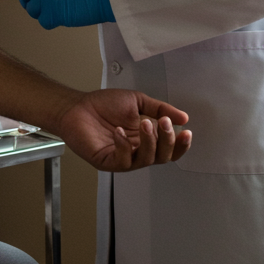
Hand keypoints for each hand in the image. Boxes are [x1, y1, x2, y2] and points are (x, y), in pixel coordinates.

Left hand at [56, 88, 191, 171]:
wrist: (77, 106)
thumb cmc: (104, 105)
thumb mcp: (137, 102)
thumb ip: (159, 108)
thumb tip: (184, 118)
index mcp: (146, 140)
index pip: (169, 149)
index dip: (180, 144)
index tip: (186, 131)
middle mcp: (137, 152)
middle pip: (162, 157)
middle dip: (167, 141)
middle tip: (163, 122)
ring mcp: (123, 158)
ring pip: (146, 160)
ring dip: (149, 142)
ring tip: (144, 123)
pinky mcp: (107, 161)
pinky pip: (123, 160)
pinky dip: (124, 146)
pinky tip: (119, 131)